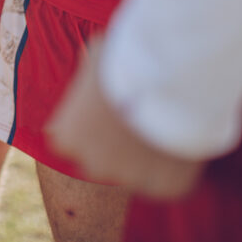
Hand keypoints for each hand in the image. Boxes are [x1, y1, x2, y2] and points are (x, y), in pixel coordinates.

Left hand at [47, 44, 204, 197]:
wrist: (171, 80)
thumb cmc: (128, 60)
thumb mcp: (99, 53)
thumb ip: (89, 68)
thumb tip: (89, 58)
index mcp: (66, 135)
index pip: (69, 139)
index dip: (89, 124)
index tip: (106, 109)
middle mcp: (90, 162)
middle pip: (98, 159)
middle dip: (113, 145)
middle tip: (133, 117)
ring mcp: (127, 179)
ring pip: (132, 172)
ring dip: (142, 157)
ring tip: (158, 124)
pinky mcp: (163, 187)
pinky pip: (164, 180)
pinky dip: (171, 166)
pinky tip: (176, 139)